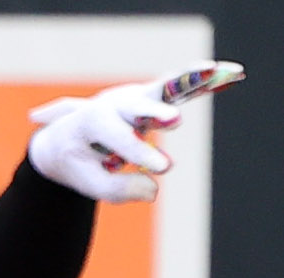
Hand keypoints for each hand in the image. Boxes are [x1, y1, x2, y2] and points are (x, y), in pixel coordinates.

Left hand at [28, 61, 239, 201]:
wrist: (61, 138)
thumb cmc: (76, 163)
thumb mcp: (88, 182)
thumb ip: (117, 190)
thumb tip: (153, 190)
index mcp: (91, 121)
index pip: (119, 139)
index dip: (141, 153)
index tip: (163, 168)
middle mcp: (114, 103)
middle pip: (138, 105)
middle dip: (156, 112)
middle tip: (173, 120)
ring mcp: (135, 97)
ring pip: (164, 87)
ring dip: (187, 80)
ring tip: (211, 72)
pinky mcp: (153, 97)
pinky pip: (181, 86)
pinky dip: (203, 79)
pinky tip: (232, 72)